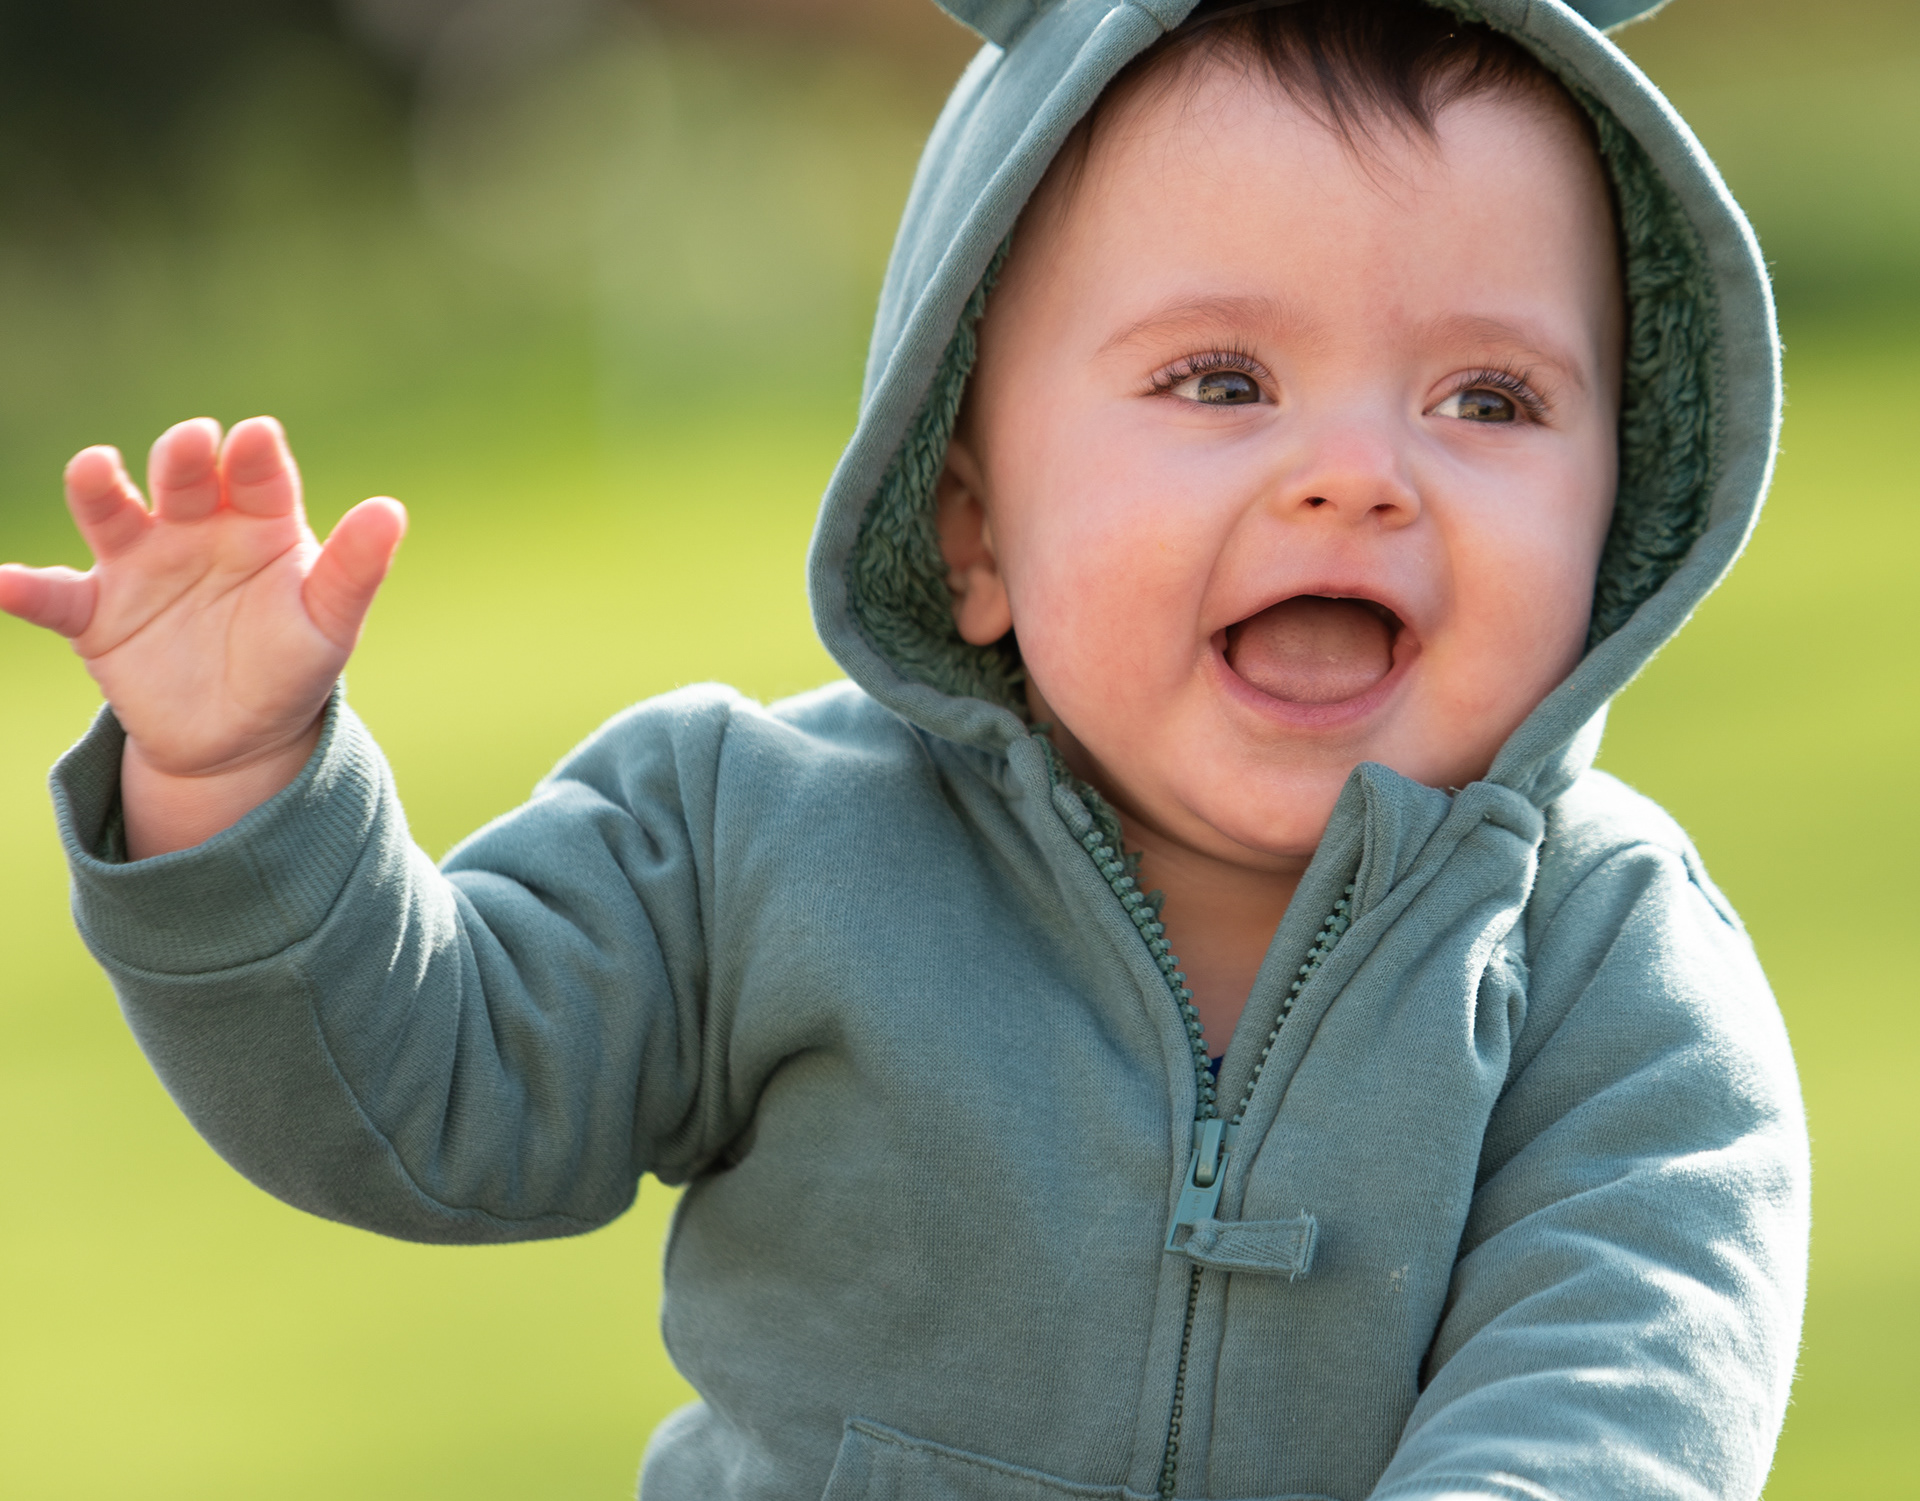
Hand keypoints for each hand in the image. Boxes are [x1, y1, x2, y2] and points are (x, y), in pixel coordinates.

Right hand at [0, 416, 405, 856]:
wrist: (240, 736)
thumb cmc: (293, 664)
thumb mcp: (330, 622)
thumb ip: (354, 569)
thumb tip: (392, 510)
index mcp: (260, 521)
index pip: (260, 478)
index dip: (256, 458)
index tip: (256, 438)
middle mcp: (195, 528)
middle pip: (184, 480)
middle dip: (184, 459)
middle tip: (190, 442)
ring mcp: (141, 565)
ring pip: (113, 515)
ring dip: (99, 490)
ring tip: (94, 471)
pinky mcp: (96, 614)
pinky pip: (55, 597)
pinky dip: (26, 589)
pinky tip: (4, 584)